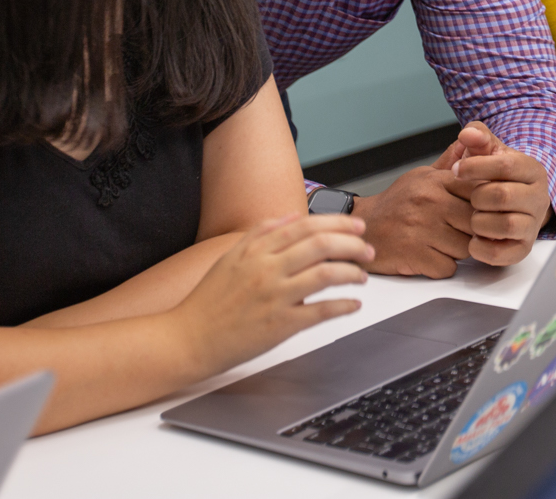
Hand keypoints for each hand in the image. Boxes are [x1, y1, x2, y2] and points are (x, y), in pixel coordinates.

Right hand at [169, 213, 370, 377]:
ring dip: (352, 273)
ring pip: (326, 274)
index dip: (338, 224)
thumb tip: (290, 216)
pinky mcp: (280, 325)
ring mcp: (275, 297)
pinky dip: (343, 306)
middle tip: (368, 250)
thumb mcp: (230, 257)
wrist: (187, 339)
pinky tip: (353, 305)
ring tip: (362, 277)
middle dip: (353, 245)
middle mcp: (267, 269)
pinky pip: (320, 311)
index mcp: (256, 250)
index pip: (306, 226)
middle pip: (322, 245)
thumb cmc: (208, 302)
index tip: (356, 227)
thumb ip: (260, 233)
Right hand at [356, 163, 473, 278]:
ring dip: (457, 251)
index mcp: (436, 181)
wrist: (362, 227)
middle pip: (476, 223)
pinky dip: (441, 267)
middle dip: (472, 232)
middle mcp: (431, 202)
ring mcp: (422, 228)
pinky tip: (429, 256)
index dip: (484, 206)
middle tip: (459, 233)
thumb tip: (470, 141)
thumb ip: (449, 164)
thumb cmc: (397, 203)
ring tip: (440, 244)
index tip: (479, 213)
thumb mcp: (421, 176)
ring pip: (465, 248)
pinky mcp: (414, 254)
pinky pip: (447, 267)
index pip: (480, 192)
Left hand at [440, 121, 550, 267]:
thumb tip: (467, 134)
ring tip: (472, 217)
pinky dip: (482, 248)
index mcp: (533, 170)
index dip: (476, 167)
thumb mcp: (489, 151)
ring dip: (480, 221)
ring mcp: (533, 225)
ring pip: (506, 225)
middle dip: (477, 197)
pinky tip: (473, 239)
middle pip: (503, 196)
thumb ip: (478, 136)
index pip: (506, 166)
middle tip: (468, 198)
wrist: (510, 203)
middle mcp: (539, 198)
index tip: (455, 170)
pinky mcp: (523, 248)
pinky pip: (503, 254)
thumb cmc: (495, 175)